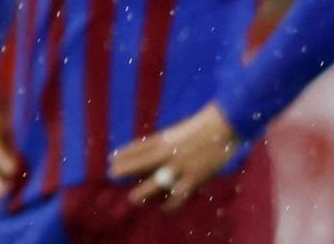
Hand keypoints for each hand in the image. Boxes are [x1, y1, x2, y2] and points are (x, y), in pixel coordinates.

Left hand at [108, 103, 240, 211]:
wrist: (222, 125)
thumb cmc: (201, 126)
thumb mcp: (178, 131)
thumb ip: (165, 141)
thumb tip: (152, 151)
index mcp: (165, 138)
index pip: (139, 146)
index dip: (125, 153)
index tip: (112, 158)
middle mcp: (168, 152)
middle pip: (142, 162)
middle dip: (126, 169)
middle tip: (112, 175)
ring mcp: (180, 165)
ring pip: (157, 181)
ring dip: (144, 191)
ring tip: (133, 198)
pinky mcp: (194, 177)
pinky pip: (179, 193)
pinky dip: (172, 203)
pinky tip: (166, 209)